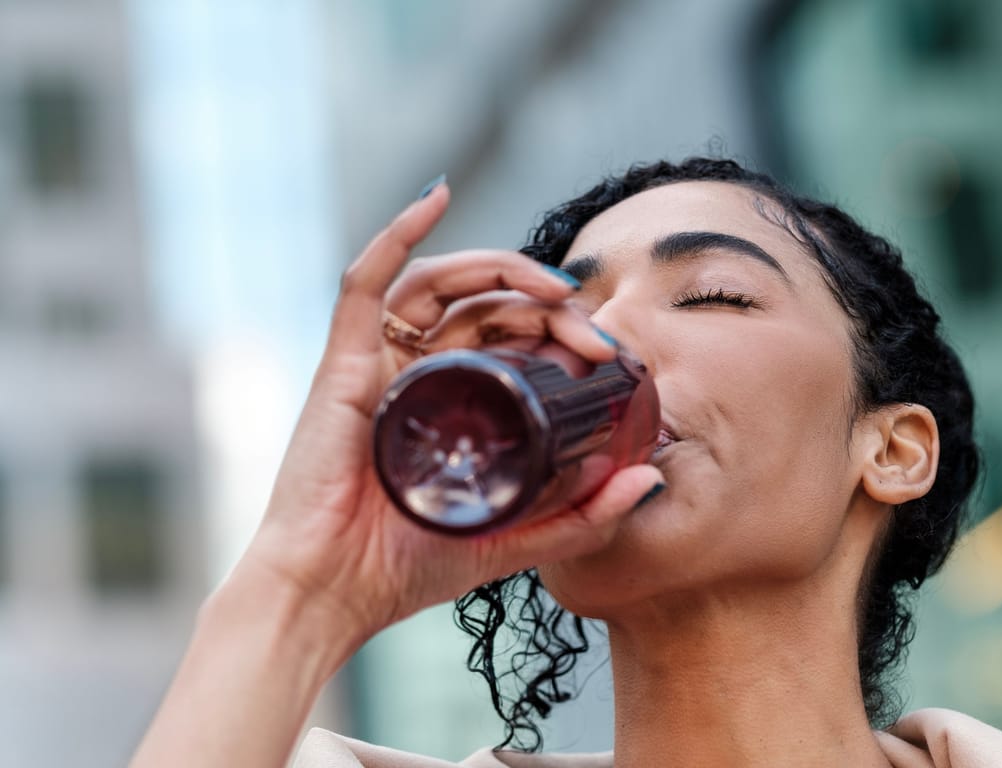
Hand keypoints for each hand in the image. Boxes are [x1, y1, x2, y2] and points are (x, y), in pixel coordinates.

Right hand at [236, 180, 662, 646]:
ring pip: (441, 283)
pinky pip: (366, 282)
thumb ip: (582, 518)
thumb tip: (649, 480)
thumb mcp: (517, 542)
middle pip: (486, 306)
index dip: (561, 330)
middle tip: (595, 334)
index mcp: (455, 402)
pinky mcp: (343, 363)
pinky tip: (435, 196)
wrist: (333, 591)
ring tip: (554, 286)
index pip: (513, 337)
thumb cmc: (409, 567)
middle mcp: (419, 373)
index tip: (608, 352)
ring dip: (500, 267)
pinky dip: (398, 232)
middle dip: (548, 306)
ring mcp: (381, 363)